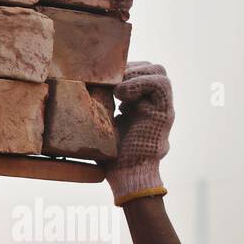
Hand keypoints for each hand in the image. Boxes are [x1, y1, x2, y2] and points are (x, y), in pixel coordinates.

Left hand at [106, 61, 173, 205]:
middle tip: (111, 80)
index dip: (124, 70)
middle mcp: (152, 104)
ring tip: (117, 88)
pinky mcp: (164, 113)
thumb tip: (79, 90)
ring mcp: (160, 107)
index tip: (104, 78)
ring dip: (136, 73)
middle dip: (131, 68)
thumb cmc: (110, 156)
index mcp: (138, 105)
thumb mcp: (101, 125)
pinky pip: (160, 85)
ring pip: (159, 72)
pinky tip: (121, 95)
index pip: (139, 73)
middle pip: (152, 68)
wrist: (126, 175)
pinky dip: (140, 83)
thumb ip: (99, 107)